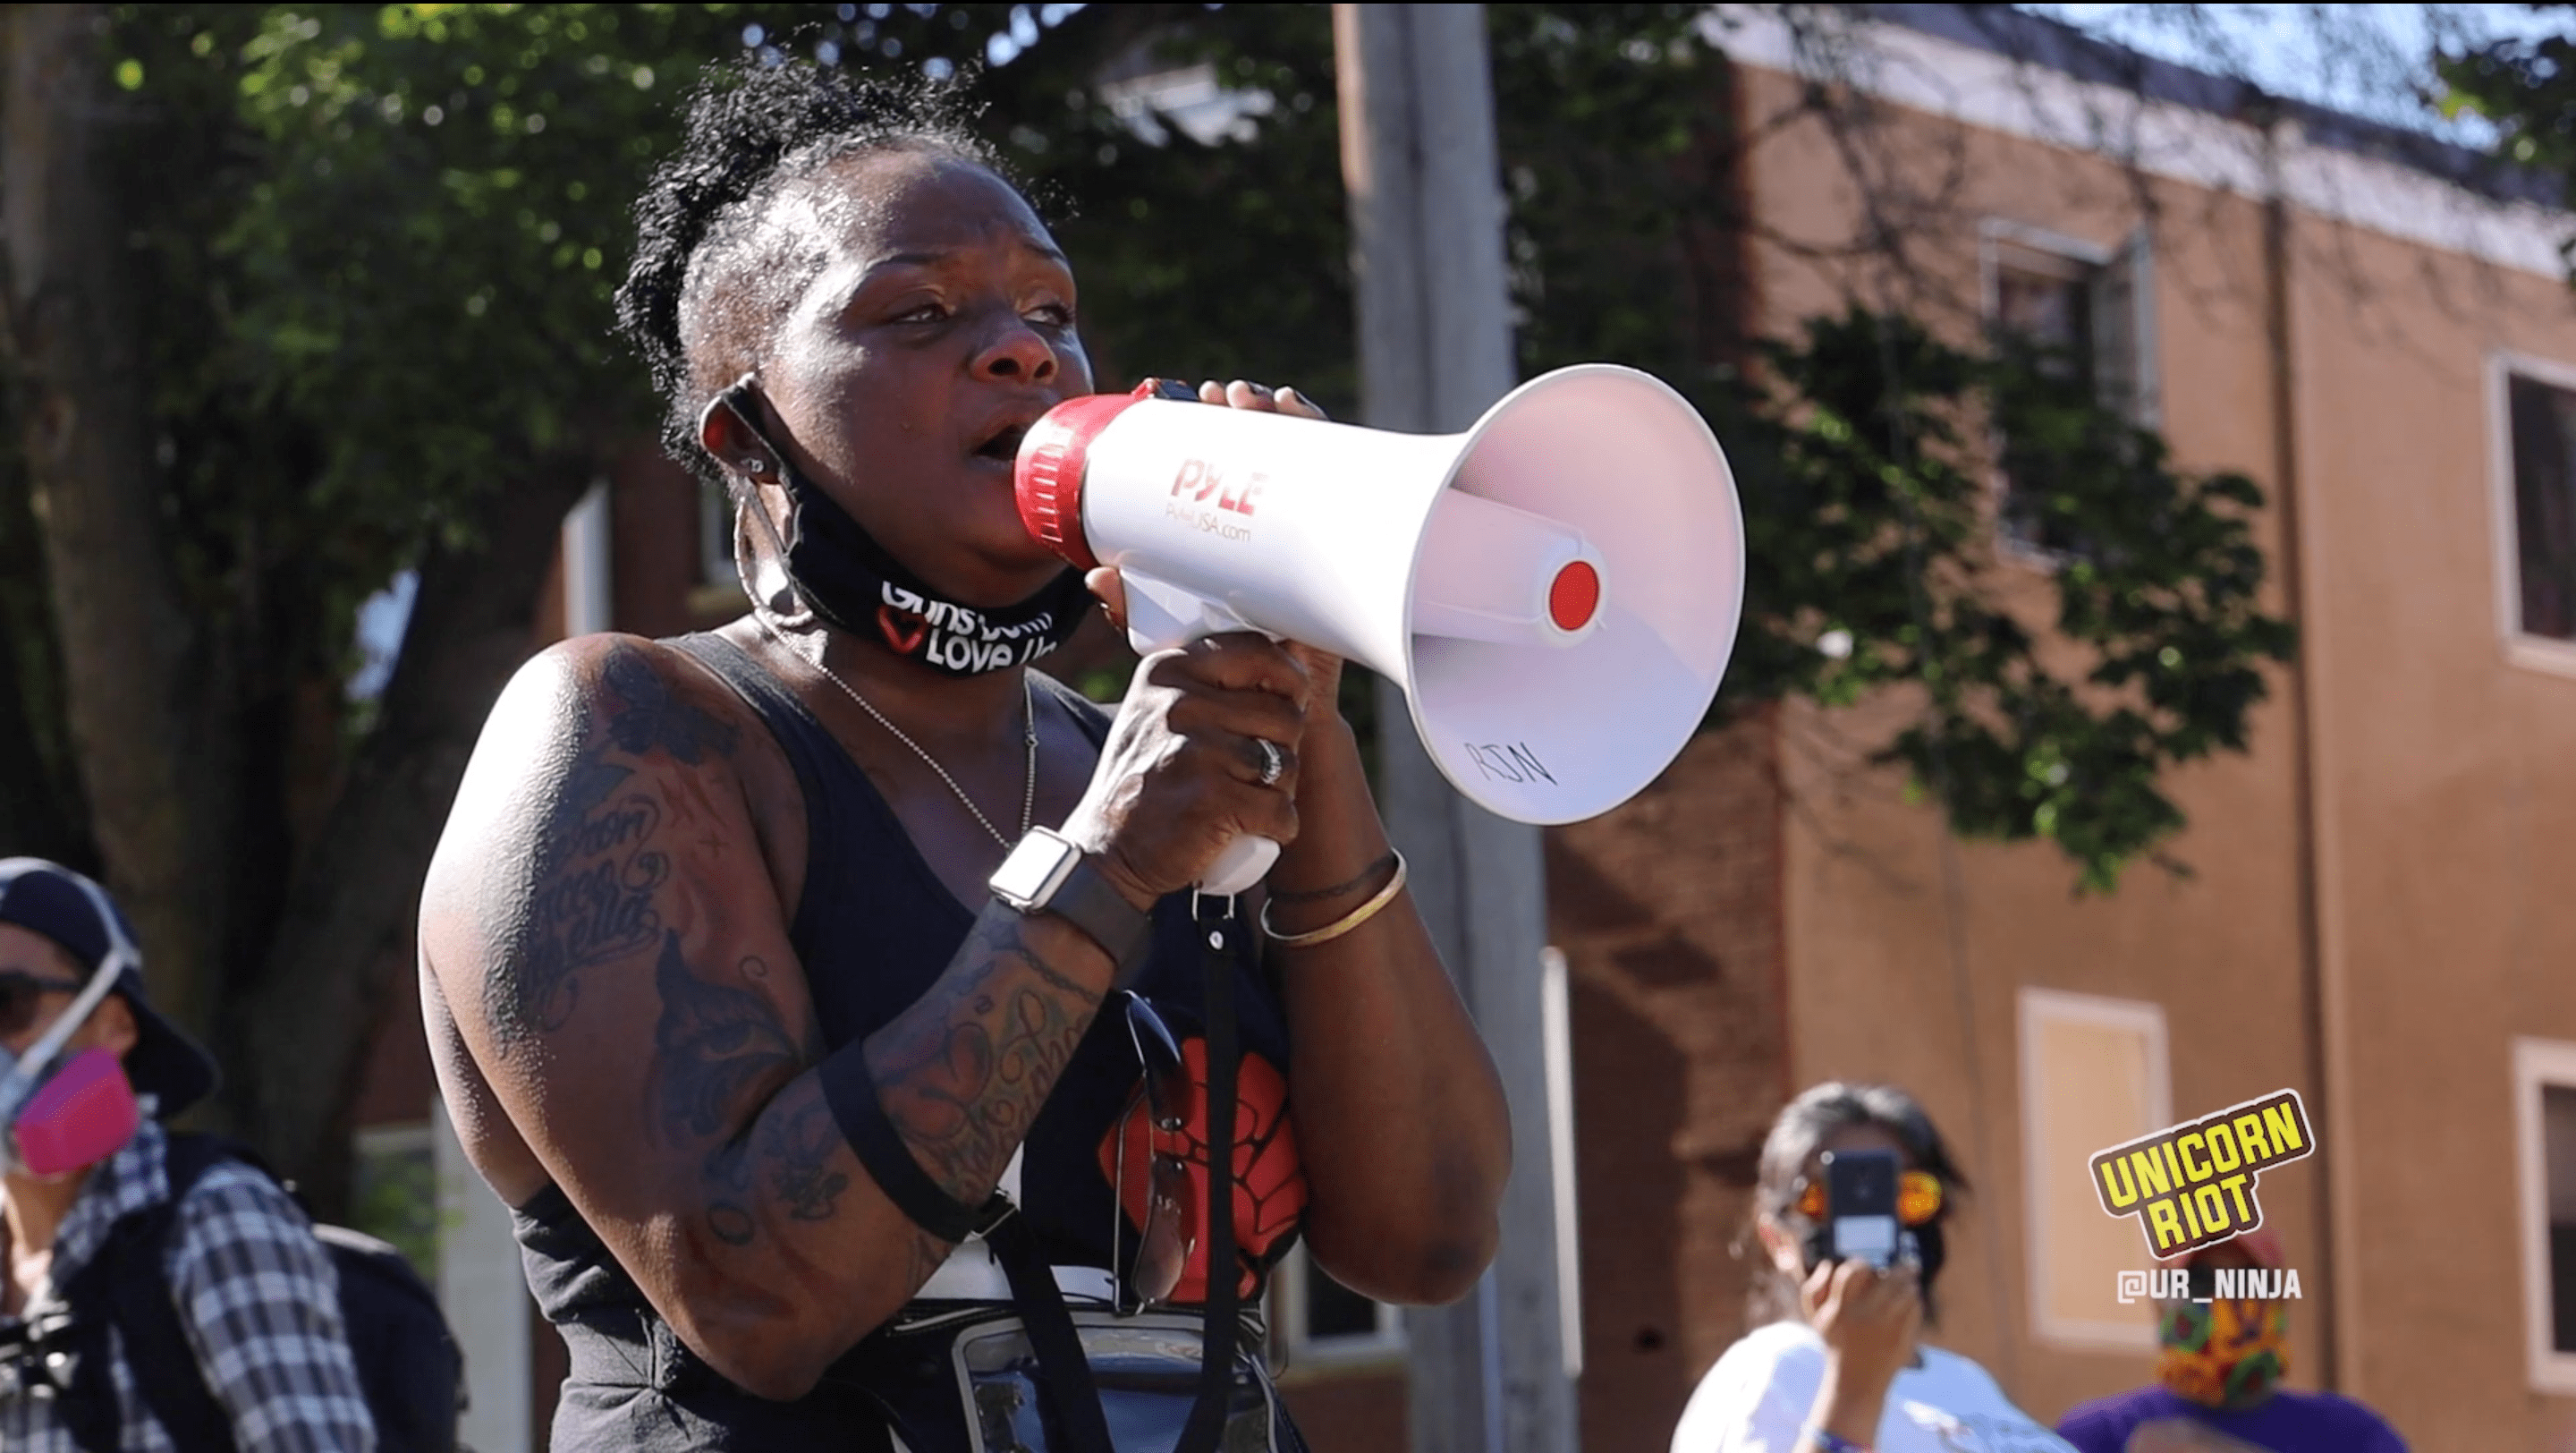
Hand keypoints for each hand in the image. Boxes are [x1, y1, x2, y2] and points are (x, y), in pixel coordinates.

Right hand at [1057, 631, 1312, 907]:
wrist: (1106, 853)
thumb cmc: (1144, 783)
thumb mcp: (1157, 712)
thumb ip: (1208, 682)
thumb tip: (1291, 652)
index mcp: (1168, 671)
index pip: (1258, 650)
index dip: (1288, 679)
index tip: (1286, 702)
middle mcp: (1180, 704)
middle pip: (1285, 714)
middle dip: (1282, 748)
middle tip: (1248, 772)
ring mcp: (1197, 752)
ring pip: (1286, 764)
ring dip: (1277, 791)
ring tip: (1240, 801)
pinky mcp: (1213, 801)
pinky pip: (1282, 811)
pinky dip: (1276, 828)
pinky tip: (1247, 830)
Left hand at [1122, 378, 1348, 705]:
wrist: (1291, 711)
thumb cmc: (1235, 667)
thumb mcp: (1174, 631)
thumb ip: (1134, 609)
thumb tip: (1093, 578)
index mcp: (1234, 534)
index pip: (1223, 465)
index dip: (1206, 428)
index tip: (1182, 401)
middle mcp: (1275, 525)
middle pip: (1263, 449)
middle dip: (1240, 411)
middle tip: (1213, 395)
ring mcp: (1311, 531)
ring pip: (1302, 455)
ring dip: (1277, 414)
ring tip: (1250, 398)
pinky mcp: (1342, 545)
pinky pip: (1343, 481)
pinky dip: (1325, 436)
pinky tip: (1300, 407)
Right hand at [1803, 1256, 1920, 1419]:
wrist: (1856, 1382)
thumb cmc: (1837, 1345)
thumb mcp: (1817, 1320)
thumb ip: (1812, 1289)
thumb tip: (1828, 1264)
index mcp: (1839, 1310)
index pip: (1851, 1272)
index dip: (1860, 1265)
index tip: (1867, 1268)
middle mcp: (1861, 1317)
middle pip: (1885, 1279)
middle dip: (1899, 1270)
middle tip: (1905, 1268)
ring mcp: (1884, 1328)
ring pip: (1904, 1291)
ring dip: (1909, 1284)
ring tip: (1910, 1284)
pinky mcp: (1901, 1339)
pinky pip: (1914, 1309)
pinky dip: (1915, 1302)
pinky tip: (1912, 1302)